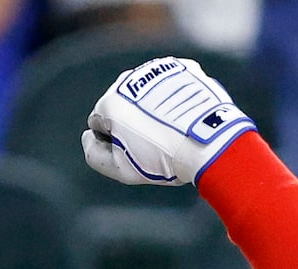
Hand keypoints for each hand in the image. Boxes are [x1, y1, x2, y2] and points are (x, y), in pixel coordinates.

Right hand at [84, 56, 252, 189]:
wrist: (209, 143)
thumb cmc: (164, 160)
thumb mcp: (122, 170)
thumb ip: (94, 154)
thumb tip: (88, 136)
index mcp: (110, 101)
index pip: (100, 122)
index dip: (115, 143)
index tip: (137, 153)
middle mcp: (130, 79)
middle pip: (124, 104)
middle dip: (135, 122)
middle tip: (158, 144)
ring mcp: (157, 71)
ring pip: (149, 92)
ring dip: (156, 108)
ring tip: (175, 131)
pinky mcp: (183, 68)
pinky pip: (175, 84)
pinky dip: (178, 98)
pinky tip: (187, 117)